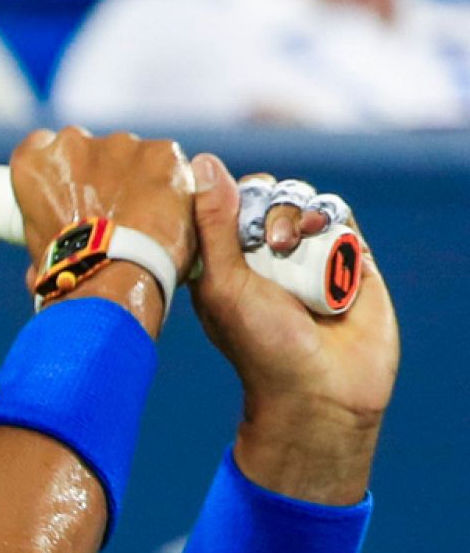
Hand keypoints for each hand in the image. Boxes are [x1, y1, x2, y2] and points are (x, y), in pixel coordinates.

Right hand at [10, 127, 198, 277]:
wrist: (115, 279)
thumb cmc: (70, 273)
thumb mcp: (37, 250)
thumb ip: (41, 231)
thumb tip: (42, 261)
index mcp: (33, 162)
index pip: (40, 145)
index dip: (59, 169)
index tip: (69, 189)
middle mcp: (72, 142)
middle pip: (89, 148)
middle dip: (100, 172)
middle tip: (110, 210)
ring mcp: (120, 144)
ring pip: (130, 154)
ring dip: (135, 177)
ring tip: (143, 218)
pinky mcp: (162, 153)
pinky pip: (168, 163)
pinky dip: (170, 184)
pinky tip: (168, 214)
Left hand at [188, 155, 399, 504]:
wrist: (322, 390)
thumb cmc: (260, 345)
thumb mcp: (223, 283)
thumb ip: (213, 224)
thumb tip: (205, 162)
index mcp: (224, 260)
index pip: (223, 203)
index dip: (226, 196)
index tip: (231, 210)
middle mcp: (265, 254)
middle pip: (266, 195)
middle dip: (269, 205)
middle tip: (274, 241)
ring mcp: (307, 255)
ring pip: (303, 200)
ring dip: (299, 212)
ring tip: (296, 244)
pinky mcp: (347, 258)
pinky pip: (339, 217)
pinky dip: (332, 220)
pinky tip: (325, 239)